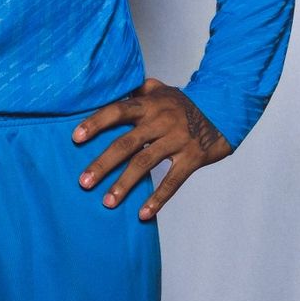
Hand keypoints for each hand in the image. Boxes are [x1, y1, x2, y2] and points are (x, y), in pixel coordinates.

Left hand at [71, 76, 232, 218]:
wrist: (224, 109)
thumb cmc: (184, 103)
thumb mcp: (162, 89)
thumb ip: (139, 89)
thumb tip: (114, 86)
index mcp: (150, 104)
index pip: (117, 111)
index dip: (96, 123)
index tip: (75, 137)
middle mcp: (161, 121)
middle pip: (126, 142)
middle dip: (103, 163)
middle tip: (83, 182)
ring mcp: (177, 139)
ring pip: (145, 163)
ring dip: (124, 184)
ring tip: (107, 202)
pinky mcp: (193, 157)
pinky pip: (173, 181)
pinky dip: (158, 199)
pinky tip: (143, 214)